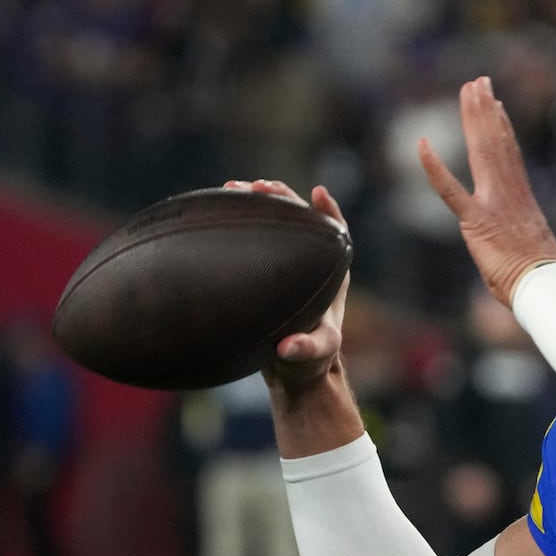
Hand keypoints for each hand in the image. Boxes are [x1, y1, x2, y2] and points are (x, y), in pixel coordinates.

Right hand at [223, 179, 350, 391]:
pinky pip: (256, 237)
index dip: (329, 211)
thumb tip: (288, 348)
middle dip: (282, 198)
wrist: (294, 370)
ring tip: (233, 187)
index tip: (318, 193)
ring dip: (258, 203)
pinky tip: (219, 208)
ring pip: (277, 223)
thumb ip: (306, 350)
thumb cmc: (311, 361)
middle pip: (301, 219)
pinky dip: (241, 221)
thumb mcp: (313, 355)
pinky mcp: (266, 269)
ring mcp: (288, 263)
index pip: (336, 232)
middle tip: (259, 185)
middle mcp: (311, 262)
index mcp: (332, 274)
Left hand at [416, 76, 555, 305]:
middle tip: (478, 82)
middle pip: (496, 142)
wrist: (545, 284)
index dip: (501, 126)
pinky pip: (450, 190)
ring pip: (481, 151)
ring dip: (473, 118)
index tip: (497, 104)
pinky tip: (422, 146)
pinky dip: (434, 168)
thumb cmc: (544, 277)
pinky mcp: (476, 221)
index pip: (509, 154)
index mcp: (521, 198)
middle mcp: (508, 193)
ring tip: (469, 91)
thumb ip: (527, 239)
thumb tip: (537, 249)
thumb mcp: (536, 250)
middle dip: (485, 109)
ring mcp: (493, 203)